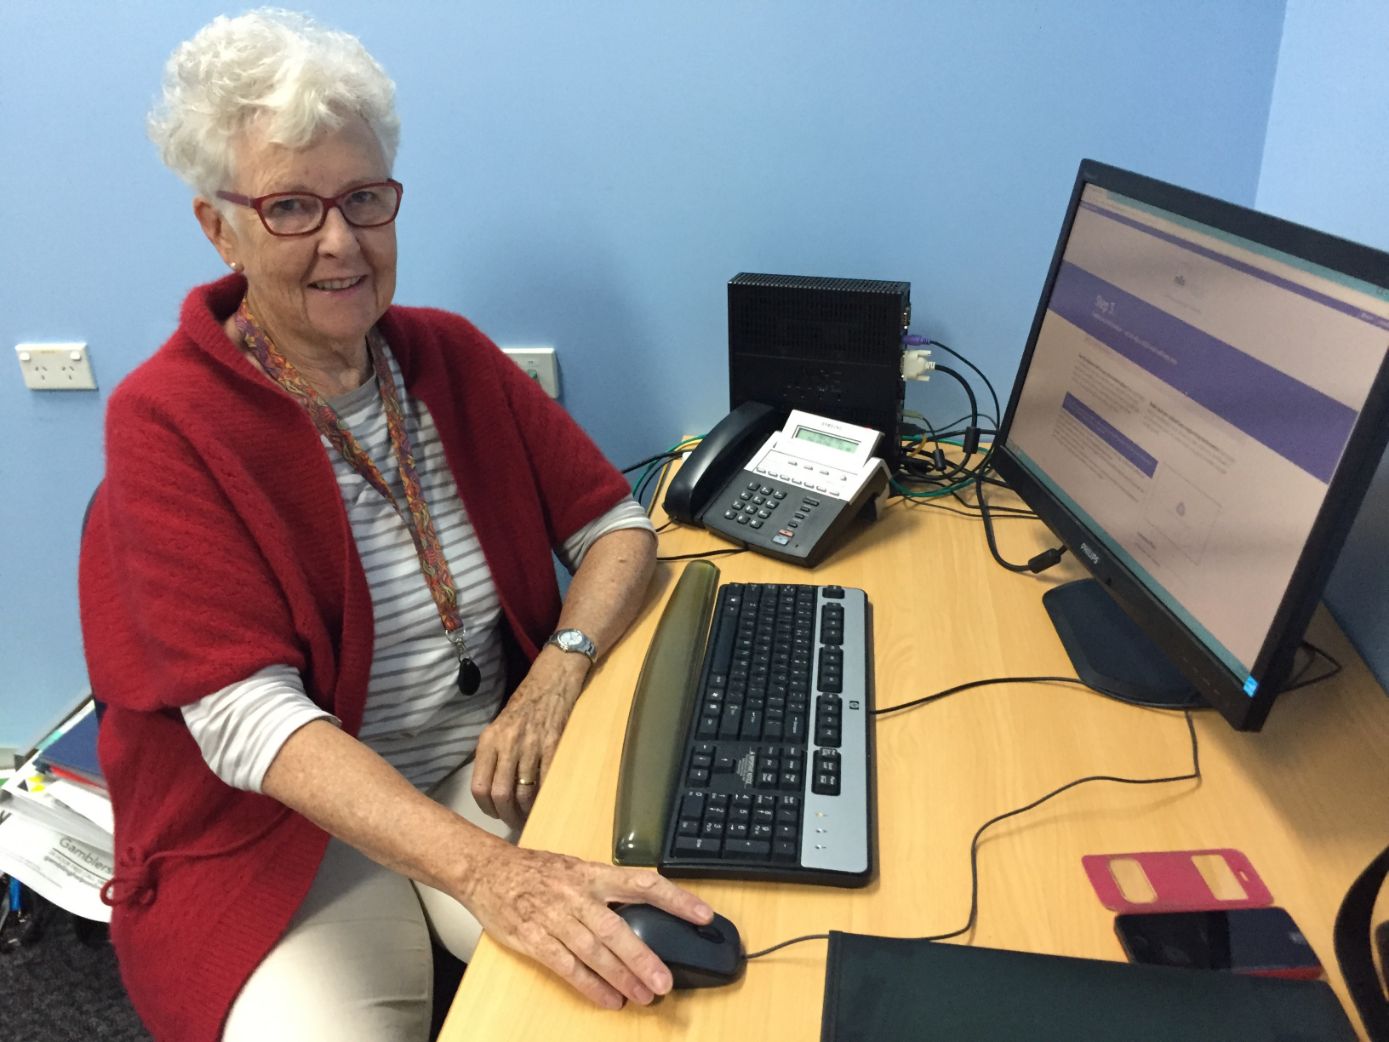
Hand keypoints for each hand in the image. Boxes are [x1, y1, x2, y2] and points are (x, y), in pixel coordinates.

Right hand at [461, 840, 714, 1007]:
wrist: (487, 870)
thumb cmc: (536, 872)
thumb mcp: (576, 869)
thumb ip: (607, 890)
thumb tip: (645, 912)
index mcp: (593, 873)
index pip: (643, 883)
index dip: (676, 898)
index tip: (703, 915)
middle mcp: (577, 894)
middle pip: (617, 929)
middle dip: (643, 958)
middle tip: (665, 981)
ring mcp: (554, 917)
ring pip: (594, 952)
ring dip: (621, 978)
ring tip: (644, 996)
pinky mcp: (533, 938)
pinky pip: (566, 966)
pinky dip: (589, 985)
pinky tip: (609, 999)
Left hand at [472, 648, 587, 827]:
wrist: (550, 683)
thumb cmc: (523, 706)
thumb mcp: (497, 727)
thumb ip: (492, 755)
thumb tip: (491, 789)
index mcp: (489, 741)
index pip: (479, 787)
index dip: (486, 808)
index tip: (494, 814)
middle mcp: (507, 744)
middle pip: (501, 795)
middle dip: (506, 815)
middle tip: (512, 822)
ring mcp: (531, 746)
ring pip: (524, 793)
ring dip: (525, 812)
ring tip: (528, 817)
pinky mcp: (553, 746)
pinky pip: (546, 782)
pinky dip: (544, 798)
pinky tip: (543, 803)